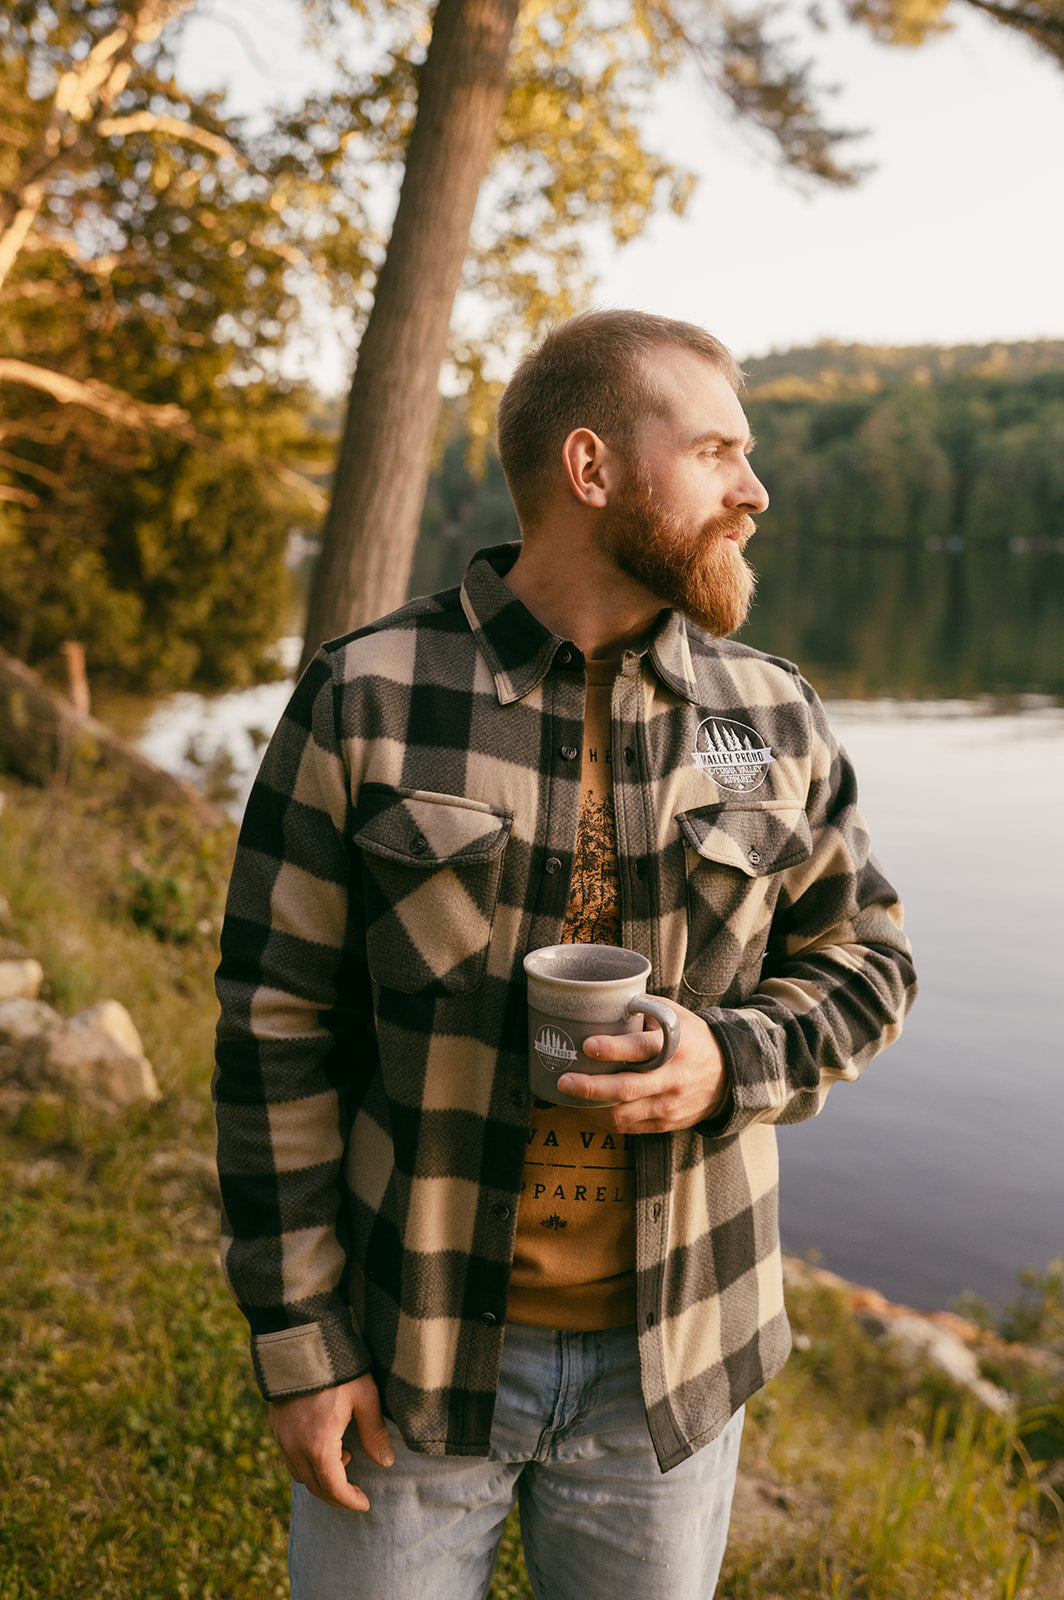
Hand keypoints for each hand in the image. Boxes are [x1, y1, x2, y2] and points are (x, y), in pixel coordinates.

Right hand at [269, 1372, 393, 1510]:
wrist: (301, 1341)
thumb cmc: (338, 1369)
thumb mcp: (365, 1398)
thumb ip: (375, 1433)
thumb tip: (385, 1462)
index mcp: (318, 1445)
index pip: (334, 1488)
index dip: (350, 1501)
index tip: (364, 1503)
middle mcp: (295, 1447)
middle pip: (314, 1486)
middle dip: (335, 1494)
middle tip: (355, 1491)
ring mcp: (282, 1437)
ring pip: (299, 1474)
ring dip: (320, 1477)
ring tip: (343, 1458)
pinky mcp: (275, 1424)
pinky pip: (289, 1457)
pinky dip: (306, 1462)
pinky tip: (323, 1444)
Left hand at [556, 1001, 729, 1133]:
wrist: (728, 1076)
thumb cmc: (693, 1039)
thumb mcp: (676, 1016)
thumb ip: (644, 1008)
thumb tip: (605, 997)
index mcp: (675, 1046)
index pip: (641, 1049)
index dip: (612, 1049)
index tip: (587, 1045)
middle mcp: (672, 1078)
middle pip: (626, 1088)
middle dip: (591, 1087)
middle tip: (565, 1081)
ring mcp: (668, 1105)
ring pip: (623, 1114)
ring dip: (591, 1108)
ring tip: (569, 1096)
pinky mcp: (664, 1123)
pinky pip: (628, 1127)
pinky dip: (604, 1120)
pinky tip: (588, 1109)